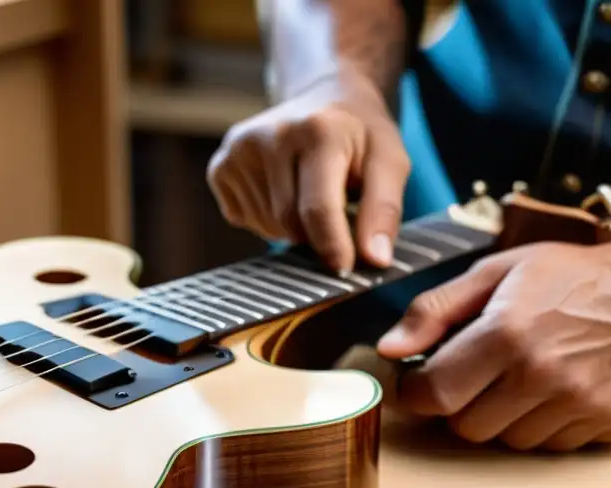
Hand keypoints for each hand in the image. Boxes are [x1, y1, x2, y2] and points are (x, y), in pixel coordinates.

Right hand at [206, 71, 409, 272]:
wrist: (322, 96)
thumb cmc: (360, 136)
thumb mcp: (390, 162)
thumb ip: (384, 210)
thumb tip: (376, 259)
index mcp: (317, 130)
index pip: (318, 208)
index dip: (332, 246)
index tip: (343, 268)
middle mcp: (270, 135)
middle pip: (289, 223)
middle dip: (314, 234)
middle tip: (335, 215)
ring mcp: (238, 150)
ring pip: (267, 225)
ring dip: (292, 227)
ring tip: (308, 195)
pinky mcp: (220, 167)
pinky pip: (244, 220)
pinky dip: (267, 220)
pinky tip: (282, 192)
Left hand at [375, 242, 610, 451]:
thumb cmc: (571, 279)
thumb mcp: (496, 273)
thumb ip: (434, 311)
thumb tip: (388, 349)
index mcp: (506, 333)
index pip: (433, 395)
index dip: (417, 393)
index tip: (422, 382)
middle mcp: (541, 375)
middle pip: (465, 428)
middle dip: (461, 406)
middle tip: (479, 374)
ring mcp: (577, 406)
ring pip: (506, 442)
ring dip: (502, 419)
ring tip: (524, 378)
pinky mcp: (606, 427)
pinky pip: (549, 447)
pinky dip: (543, 427)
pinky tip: (557, 392)